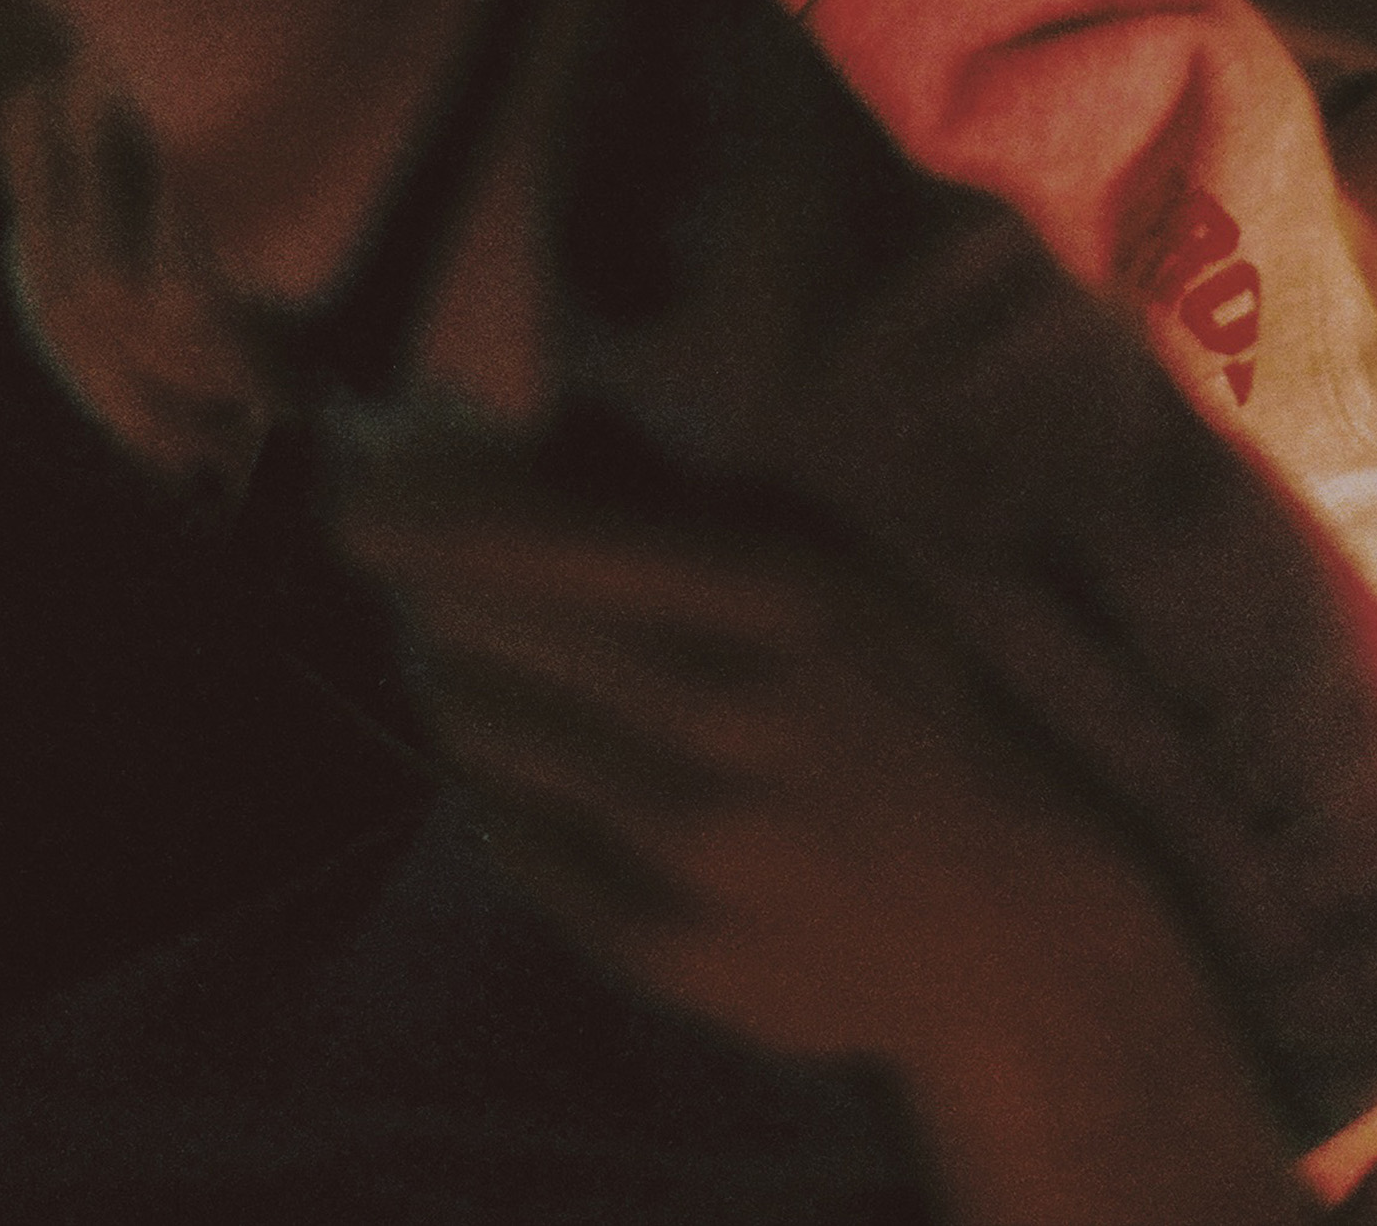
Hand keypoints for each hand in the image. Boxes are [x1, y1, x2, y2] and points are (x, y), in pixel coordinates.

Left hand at [334, 434, 1176, 1069]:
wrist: (1008, 920)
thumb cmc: (916, 707)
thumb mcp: (846, 570)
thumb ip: (706, 502)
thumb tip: (545, 428)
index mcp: (782, 597)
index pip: (542, 539)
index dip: (430, 510)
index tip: (368, 487)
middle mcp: (725, 720)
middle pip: (485, 635)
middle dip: (430, 591)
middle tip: (409, 564)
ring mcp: (689, 847)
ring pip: (481, 737)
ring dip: (461, 680)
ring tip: (482, 656)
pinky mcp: (659, 948)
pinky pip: (510, 839)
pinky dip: (506, 787)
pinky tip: (550, 761)